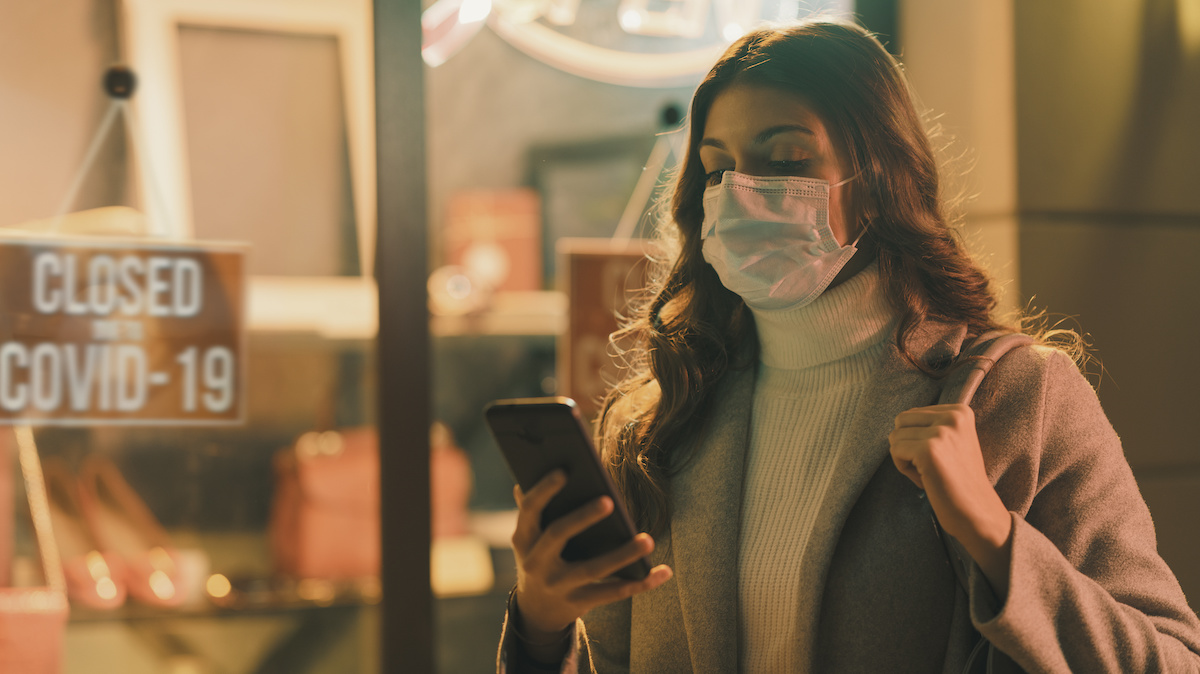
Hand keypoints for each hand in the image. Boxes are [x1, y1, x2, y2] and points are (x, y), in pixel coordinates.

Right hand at [510, 470, 672, 639]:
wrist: (536, 610)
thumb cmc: (541, 556)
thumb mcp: (530, 536)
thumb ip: (532, 508)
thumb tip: (526, 475)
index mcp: (523, 538)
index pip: (530, 510)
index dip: (544, 490)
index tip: (564, 471)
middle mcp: (536, 563)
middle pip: (558, 535)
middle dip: (582, 517)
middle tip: (609, 500)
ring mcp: (557, 586)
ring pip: (592, 569)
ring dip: (622, 555)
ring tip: (648, 540)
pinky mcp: (578, 603)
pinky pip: (613, 593)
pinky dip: (640, 583)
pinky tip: (663, 571)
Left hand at [889, 404, 1012, 596]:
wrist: (977, 512)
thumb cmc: (958, 480)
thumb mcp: (952, 442)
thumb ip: (930, 425)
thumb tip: (897, 419)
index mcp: (959, 411)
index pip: (912, 414)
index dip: (917, 439)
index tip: (941, 457)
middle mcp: (953, 416)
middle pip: (900, 421)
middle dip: (907, 445)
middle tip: (931, 466)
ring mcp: (941, 432)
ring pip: (895, 436)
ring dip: (905, 458)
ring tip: (930, 473)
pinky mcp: (928, 450)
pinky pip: (895, 450)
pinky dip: (903, 468)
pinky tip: (925, 479)